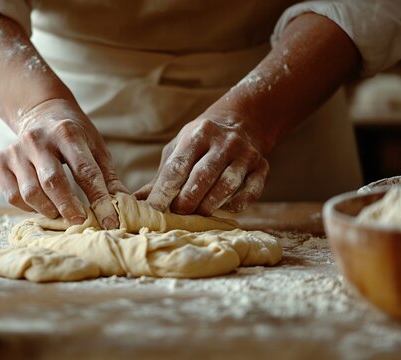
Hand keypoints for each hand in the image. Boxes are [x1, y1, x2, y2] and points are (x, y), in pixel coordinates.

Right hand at [0, 99, 127, 228]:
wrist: (40, 112)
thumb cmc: (74, 134)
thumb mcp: (96, 147)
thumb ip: (108, 176)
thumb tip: (123, 206)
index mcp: (67, 132)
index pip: (85, 171)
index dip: (98, 199)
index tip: (109, 221)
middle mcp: (38, 139)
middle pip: (53, 183)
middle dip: (69, 208)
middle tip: (81, 222)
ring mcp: (16, 149)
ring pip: (30, 193)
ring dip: (49, 211)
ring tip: (62, 214)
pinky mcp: (1, 160)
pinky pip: (13, 195)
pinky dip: (29, 208)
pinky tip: (43, 205)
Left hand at [135, 112, 268, 214]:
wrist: (242, 122)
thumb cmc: (201, 142)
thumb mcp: (179, 149)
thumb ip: (161, 176)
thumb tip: (137, 201)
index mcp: (198, 133)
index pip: (178, 165)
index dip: (164, 190)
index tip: (153, 208)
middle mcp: (224, 141)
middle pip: (203, 176)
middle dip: (187, 199)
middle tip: (176, 213)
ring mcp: (246, 154)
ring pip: (227, 185)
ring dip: (210, 204)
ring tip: (197, 213)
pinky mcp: (263, 167)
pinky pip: (250, 192)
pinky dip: (235, 204)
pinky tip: (223, 207)